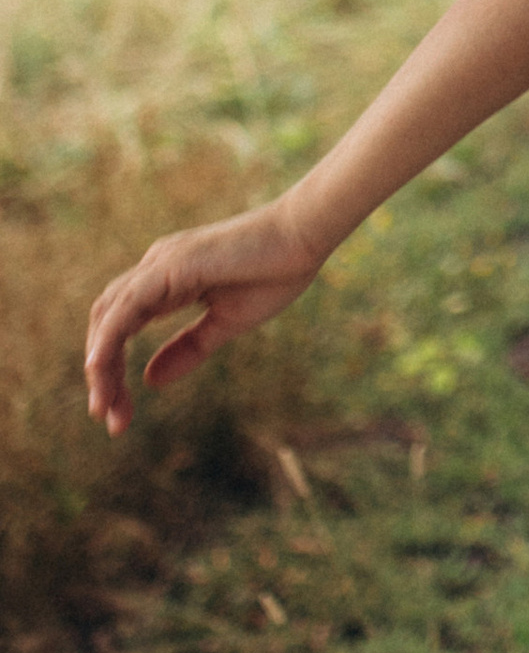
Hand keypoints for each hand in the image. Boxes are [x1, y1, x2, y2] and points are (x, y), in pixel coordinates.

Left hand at [85, 199, 325, 436]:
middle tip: (109, 418)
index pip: (121, 327)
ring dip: (100, 364)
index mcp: (166, 280)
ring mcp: (161, 262)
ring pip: (108, 316)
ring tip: (103, 407)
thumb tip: (150, 379)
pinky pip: (126, 306)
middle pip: (105, 324)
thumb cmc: (277, 272)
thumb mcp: (227, 323)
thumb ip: (188, 348)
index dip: (113, 369)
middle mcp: (155, 267)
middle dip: (102, 374)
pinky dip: (108, 338)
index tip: (120, 412)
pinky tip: (100, 367)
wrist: (305, 234)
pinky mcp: (171, 265)